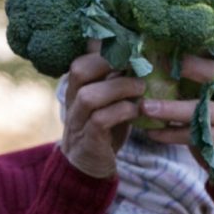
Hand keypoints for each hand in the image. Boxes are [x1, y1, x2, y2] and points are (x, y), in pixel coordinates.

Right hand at [60, 44, 148, 179]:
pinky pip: (99, 121)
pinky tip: (136, 111)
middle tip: (136, 64)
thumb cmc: (105, 127)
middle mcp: (73, 100)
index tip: (132, 48)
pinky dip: (121, 111)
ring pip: (88, 96)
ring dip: (119, 88)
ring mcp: (78, 120)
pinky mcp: (88, 140)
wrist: (90, 165)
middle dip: (109, 62)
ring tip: (141, 88)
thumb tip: (140, 53)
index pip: (82, 58)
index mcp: (78, 86)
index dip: (105, 49)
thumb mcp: (109, 99)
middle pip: (79, 70)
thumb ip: (117, 79)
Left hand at [139, 41, 213, 183]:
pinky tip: (153, 133)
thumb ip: (201, 85)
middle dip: (190, 67)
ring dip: (171, 108)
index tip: (188, 41)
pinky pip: (199, 135)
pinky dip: (172, 134)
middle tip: (161, 66)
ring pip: (204, 109)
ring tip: (145, 107)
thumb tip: (159, 62)